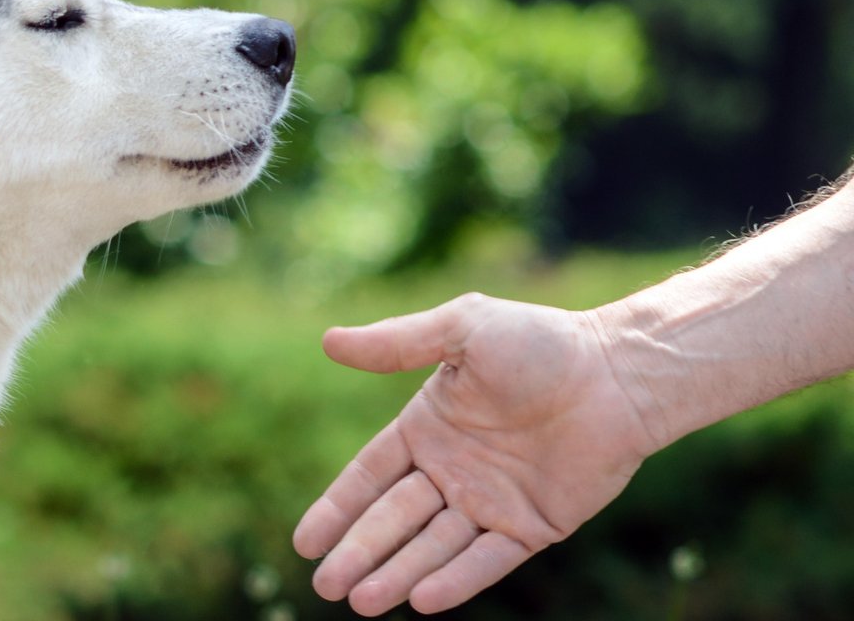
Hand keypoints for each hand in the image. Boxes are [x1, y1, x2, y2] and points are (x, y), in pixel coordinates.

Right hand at [293, 293, 658, 615]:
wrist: (618, 372)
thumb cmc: (541, 342)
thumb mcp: (462, 329)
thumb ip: (397, 343)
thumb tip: (328, 341)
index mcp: (428, 428)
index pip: (370, 476)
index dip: (336, 508)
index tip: (305, 542)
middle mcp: (452, 470)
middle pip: (393, 519)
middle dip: (358, 552)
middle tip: (326, 585)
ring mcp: (490, 502)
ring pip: (433, 546)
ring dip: (398, 573)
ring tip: (362, 600)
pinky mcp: (531, 527)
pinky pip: (487, 560)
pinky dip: (456, 580)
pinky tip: (422, 600)